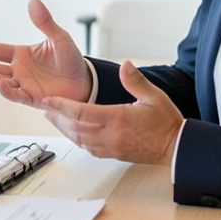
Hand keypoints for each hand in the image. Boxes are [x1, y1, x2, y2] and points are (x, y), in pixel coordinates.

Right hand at [0, 0, 91, 106]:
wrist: (85, 81)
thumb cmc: (70, 60)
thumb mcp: (59, 37)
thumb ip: (45, 22)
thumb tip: (34, 1)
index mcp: (22, 55)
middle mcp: (20, 71)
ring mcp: (24, 85)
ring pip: (2, 83)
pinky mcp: (32, 98)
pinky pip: (17, 96)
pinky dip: (8, 91)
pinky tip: (2, 85)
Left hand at [42, 60, 182, 164]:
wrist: (176, 148)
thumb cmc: (166, 122)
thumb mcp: (154, 96)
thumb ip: (136, 81)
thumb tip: (124, 65)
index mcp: (118, 119)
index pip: (82, 113)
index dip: (62, 106)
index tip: (49, 100)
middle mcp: (111, 135)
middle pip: (75, 128)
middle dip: (57, 118)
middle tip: (44, 108)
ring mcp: (111, 147)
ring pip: (79, 139)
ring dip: (64, 129)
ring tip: (53, 118)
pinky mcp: (114, 154)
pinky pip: (89, 148)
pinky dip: (76, 139)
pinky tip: (72, 132)